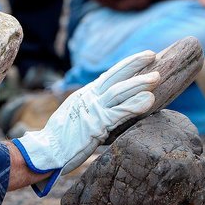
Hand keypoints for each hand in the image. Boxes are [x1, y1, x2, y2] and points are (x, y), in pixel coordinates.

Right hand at [12, 50, 159, 195]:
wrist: (48, 149)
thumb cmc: (62, 136)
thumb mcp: (77, 114)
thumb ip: (93, 107)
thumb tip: (110, 106)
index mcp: (86, 94)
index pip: (109, 76)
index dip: (126, 66)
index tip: (142, 58)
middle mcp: (89, 98)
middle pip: (114, 76)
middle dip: (134, 64)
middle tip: (152, 55)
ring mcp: (93, 110)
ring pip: (119, 92)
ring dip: (139, 83)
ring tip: (156, 76)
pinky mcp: (96, 125)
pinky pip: (119, 113)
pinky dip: (134, 105)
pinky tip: (149, 100)